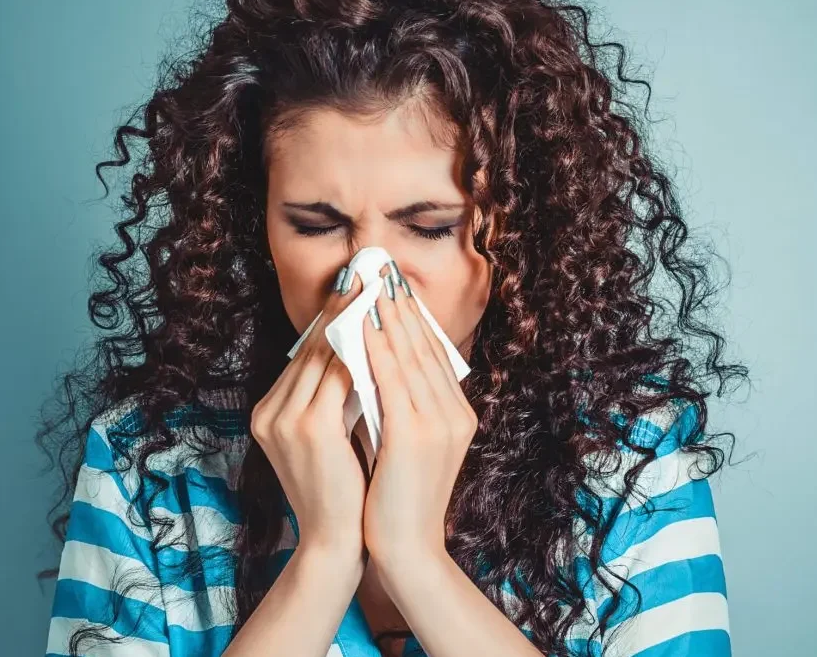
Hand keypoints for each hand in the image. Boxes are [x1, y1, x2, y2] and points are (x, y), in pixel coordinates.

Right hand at [250, 268, 366, 557]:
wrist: (336, 542)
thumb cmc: (343, 490)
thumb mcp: (331, 436)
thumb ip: (335, 398)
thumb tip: (362, 351)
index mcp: (271, 411)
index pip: (307, 353)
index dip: (335, 316)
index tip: (357, 284)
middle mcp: (270, 409)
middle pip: (313, 344)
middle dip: (344, 304)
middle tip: (370, 268)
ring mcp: (285, 417)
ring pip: (326, 352)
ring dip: (355, 315)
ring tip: (379, 285)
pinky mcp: (309, 427)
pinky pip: (340, 373)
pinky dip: (363, 346)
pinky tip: (384, 325)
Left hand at [360, 266, 477, 562]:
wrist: (408, 549)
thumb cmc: (400, 497)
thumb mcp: (409, 444)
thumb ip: (401, 406)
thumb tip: (376, 364)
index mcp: (456, 414)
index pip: (433, 353)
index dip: (412, 316)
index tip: (392, 286)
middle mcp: (454, 412)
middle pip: (425, 345)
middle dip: (400, 304)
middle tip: (381, 268)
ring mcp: (438, 422)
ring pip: (409, 355)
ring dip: (387, 315)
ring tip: (370, 284)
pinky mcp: (414, 435)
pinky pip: (392, 379)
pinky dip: (376, 347)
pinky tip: (360, 324)